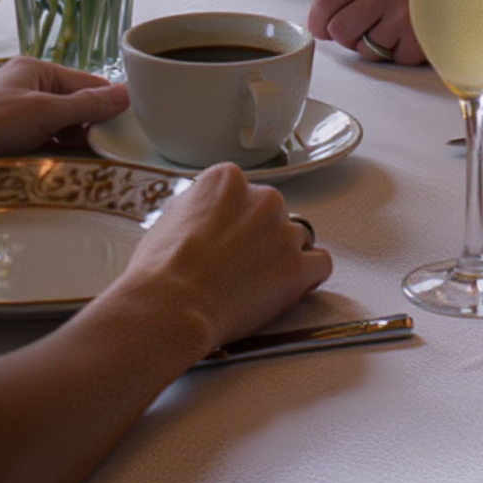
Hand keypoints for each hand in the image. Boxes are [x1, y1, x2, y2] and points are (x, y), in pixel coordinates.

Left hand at [0, 58, 129, 159]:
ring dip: (77, 145)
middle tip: (113, 151)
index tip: (130, 128)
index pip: (87, 83)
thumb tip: (125, 95)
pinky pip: (46, 145)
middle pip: (77, 107)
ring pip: (63, 129)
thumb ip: (86, 105)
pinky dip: (59, 155)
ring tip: (95, 163)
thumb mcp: (44, 112)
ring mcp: (20, 115)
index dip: (108, 104)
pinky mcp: (13, 140)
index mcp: (37, 70)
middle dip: (93, 128)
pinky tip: (71, 170)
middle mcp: (30, 88)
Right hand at [117, 161, 330, 347]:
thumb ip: (200, 207)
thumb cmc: (162, 267)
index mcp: (228, 179)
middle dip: (258, 237)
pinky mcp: (299, 267)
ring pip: (295, 239)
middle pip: (271, 214)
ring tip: (255, 283)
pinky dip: (308, 277)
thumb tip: (206, 217)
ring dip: (280, 257)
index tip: (225, 238)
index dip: (233, 220)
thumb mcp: (171, 216)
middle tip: (236, 265)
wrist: (172, 303)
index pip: (243, 193)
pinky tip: (288, 288)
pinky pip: (320, 264)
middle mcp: (262, 197)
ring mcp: (284, 232)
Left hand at [308, 0, 424, 63]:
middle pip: (339, 29)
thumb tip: (319, 23)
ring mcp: (408, 11)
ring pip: (365, 49)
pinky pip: (394, 59)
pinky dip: (403, 54)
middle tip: (373, 27)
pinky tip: (417, 35)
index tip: (321, 30)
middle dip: (351, 37)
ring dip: (380, 46)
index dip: (318, 20)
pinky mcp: (424, 38)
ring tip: (401, 28)